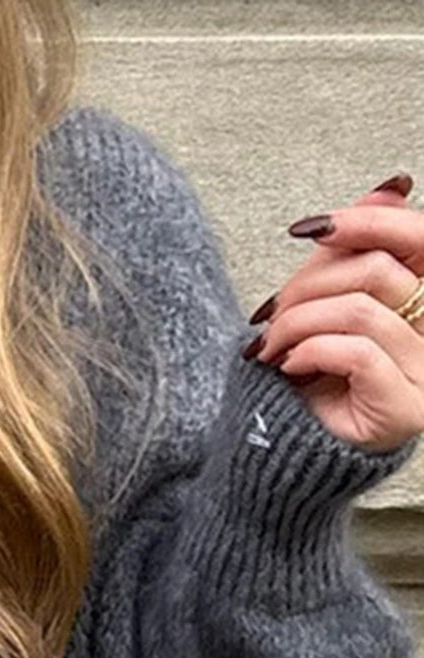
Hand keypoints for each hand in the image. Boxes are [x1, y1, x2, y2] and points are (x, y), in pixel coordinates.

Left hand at [243, 175, 423, 454]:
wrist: (285, 452)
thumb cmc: (306, 375)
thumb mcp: (323, 303)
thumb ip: (353, 252)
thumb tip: (393, 184)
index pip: (421, 239)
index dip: (369, 221)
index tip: (309, 229)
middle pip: (380, 269)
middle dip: (308, 283)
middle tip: (270, 312)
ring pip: (362, 309)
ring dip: (296, 323)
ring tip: (270, 347)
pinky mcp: (406, 407)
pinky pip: (358, 351)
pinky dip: (309, 351)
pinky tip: (288, 366)